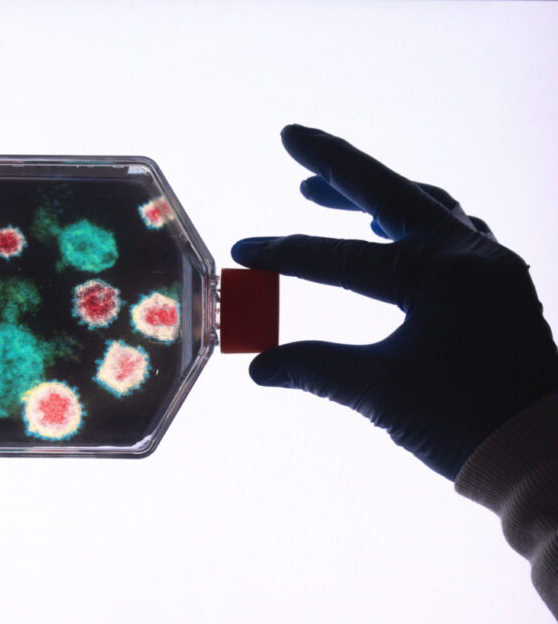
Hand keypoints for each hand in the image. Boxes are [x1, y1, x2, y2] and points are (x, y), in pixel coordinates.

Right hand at [232, 125, 557, 479]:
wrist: (541, 453)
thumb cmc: (466, 421)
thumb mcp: (382, 393)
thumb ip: (316, 369)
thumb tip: (260, 367)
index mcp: (441, 274)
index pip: (345, 258)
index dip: (287, 254)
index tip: (242, 251)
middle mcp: (471, 256)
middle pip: (393, 194)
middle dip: (338, 165)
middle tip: (293, 139)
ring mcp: (491, 267)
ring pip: (426, 208)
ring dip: (375, 194)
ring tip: (326, 189)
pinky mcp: (498, 286)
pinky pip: (451, 233)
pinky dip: (413, 222)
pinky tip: (390, 231)